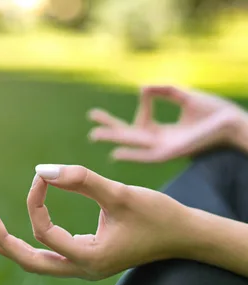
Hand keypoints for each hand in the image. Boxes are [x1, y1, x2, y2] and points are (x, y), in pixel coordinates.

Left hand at [0, 165, 190, 279]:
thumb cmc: (158, 214)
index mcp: (89, 259)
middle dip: (2, 240)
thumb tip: (40, 170)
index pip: (44, 231)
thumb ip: (81, 180)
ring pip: (35, 263)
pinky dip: (26, 245)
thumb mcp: (120, 193)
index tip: (41, 176)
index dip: (36, 201)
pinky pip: (47, 257)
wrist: (185, 235)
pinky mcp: (85, 259)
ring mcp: (82, 268)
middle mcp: (81, 270)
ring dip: (9, 246)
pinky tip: (9, 237)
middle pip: (29, 261)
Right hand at [88, 85, 247, 162]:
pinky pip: (145, 156)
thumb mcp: (184, 96)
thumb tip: (141, 88)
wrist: (232, 122)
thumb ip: (163, 91)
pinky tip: (115, 153)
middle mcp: (159, 141)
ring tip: (94, 134)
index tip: (145, 90)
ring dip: (113, 138)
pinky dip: (130, 155)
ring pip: (131, 143)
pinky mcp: (169, 153)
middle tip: (91, 119)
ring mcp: (162, 148)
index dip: (143, 103)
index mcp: (163, 131)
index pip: (142, 119)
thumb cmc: (214, 111)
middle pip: (128, 133)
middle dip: (110, 126)